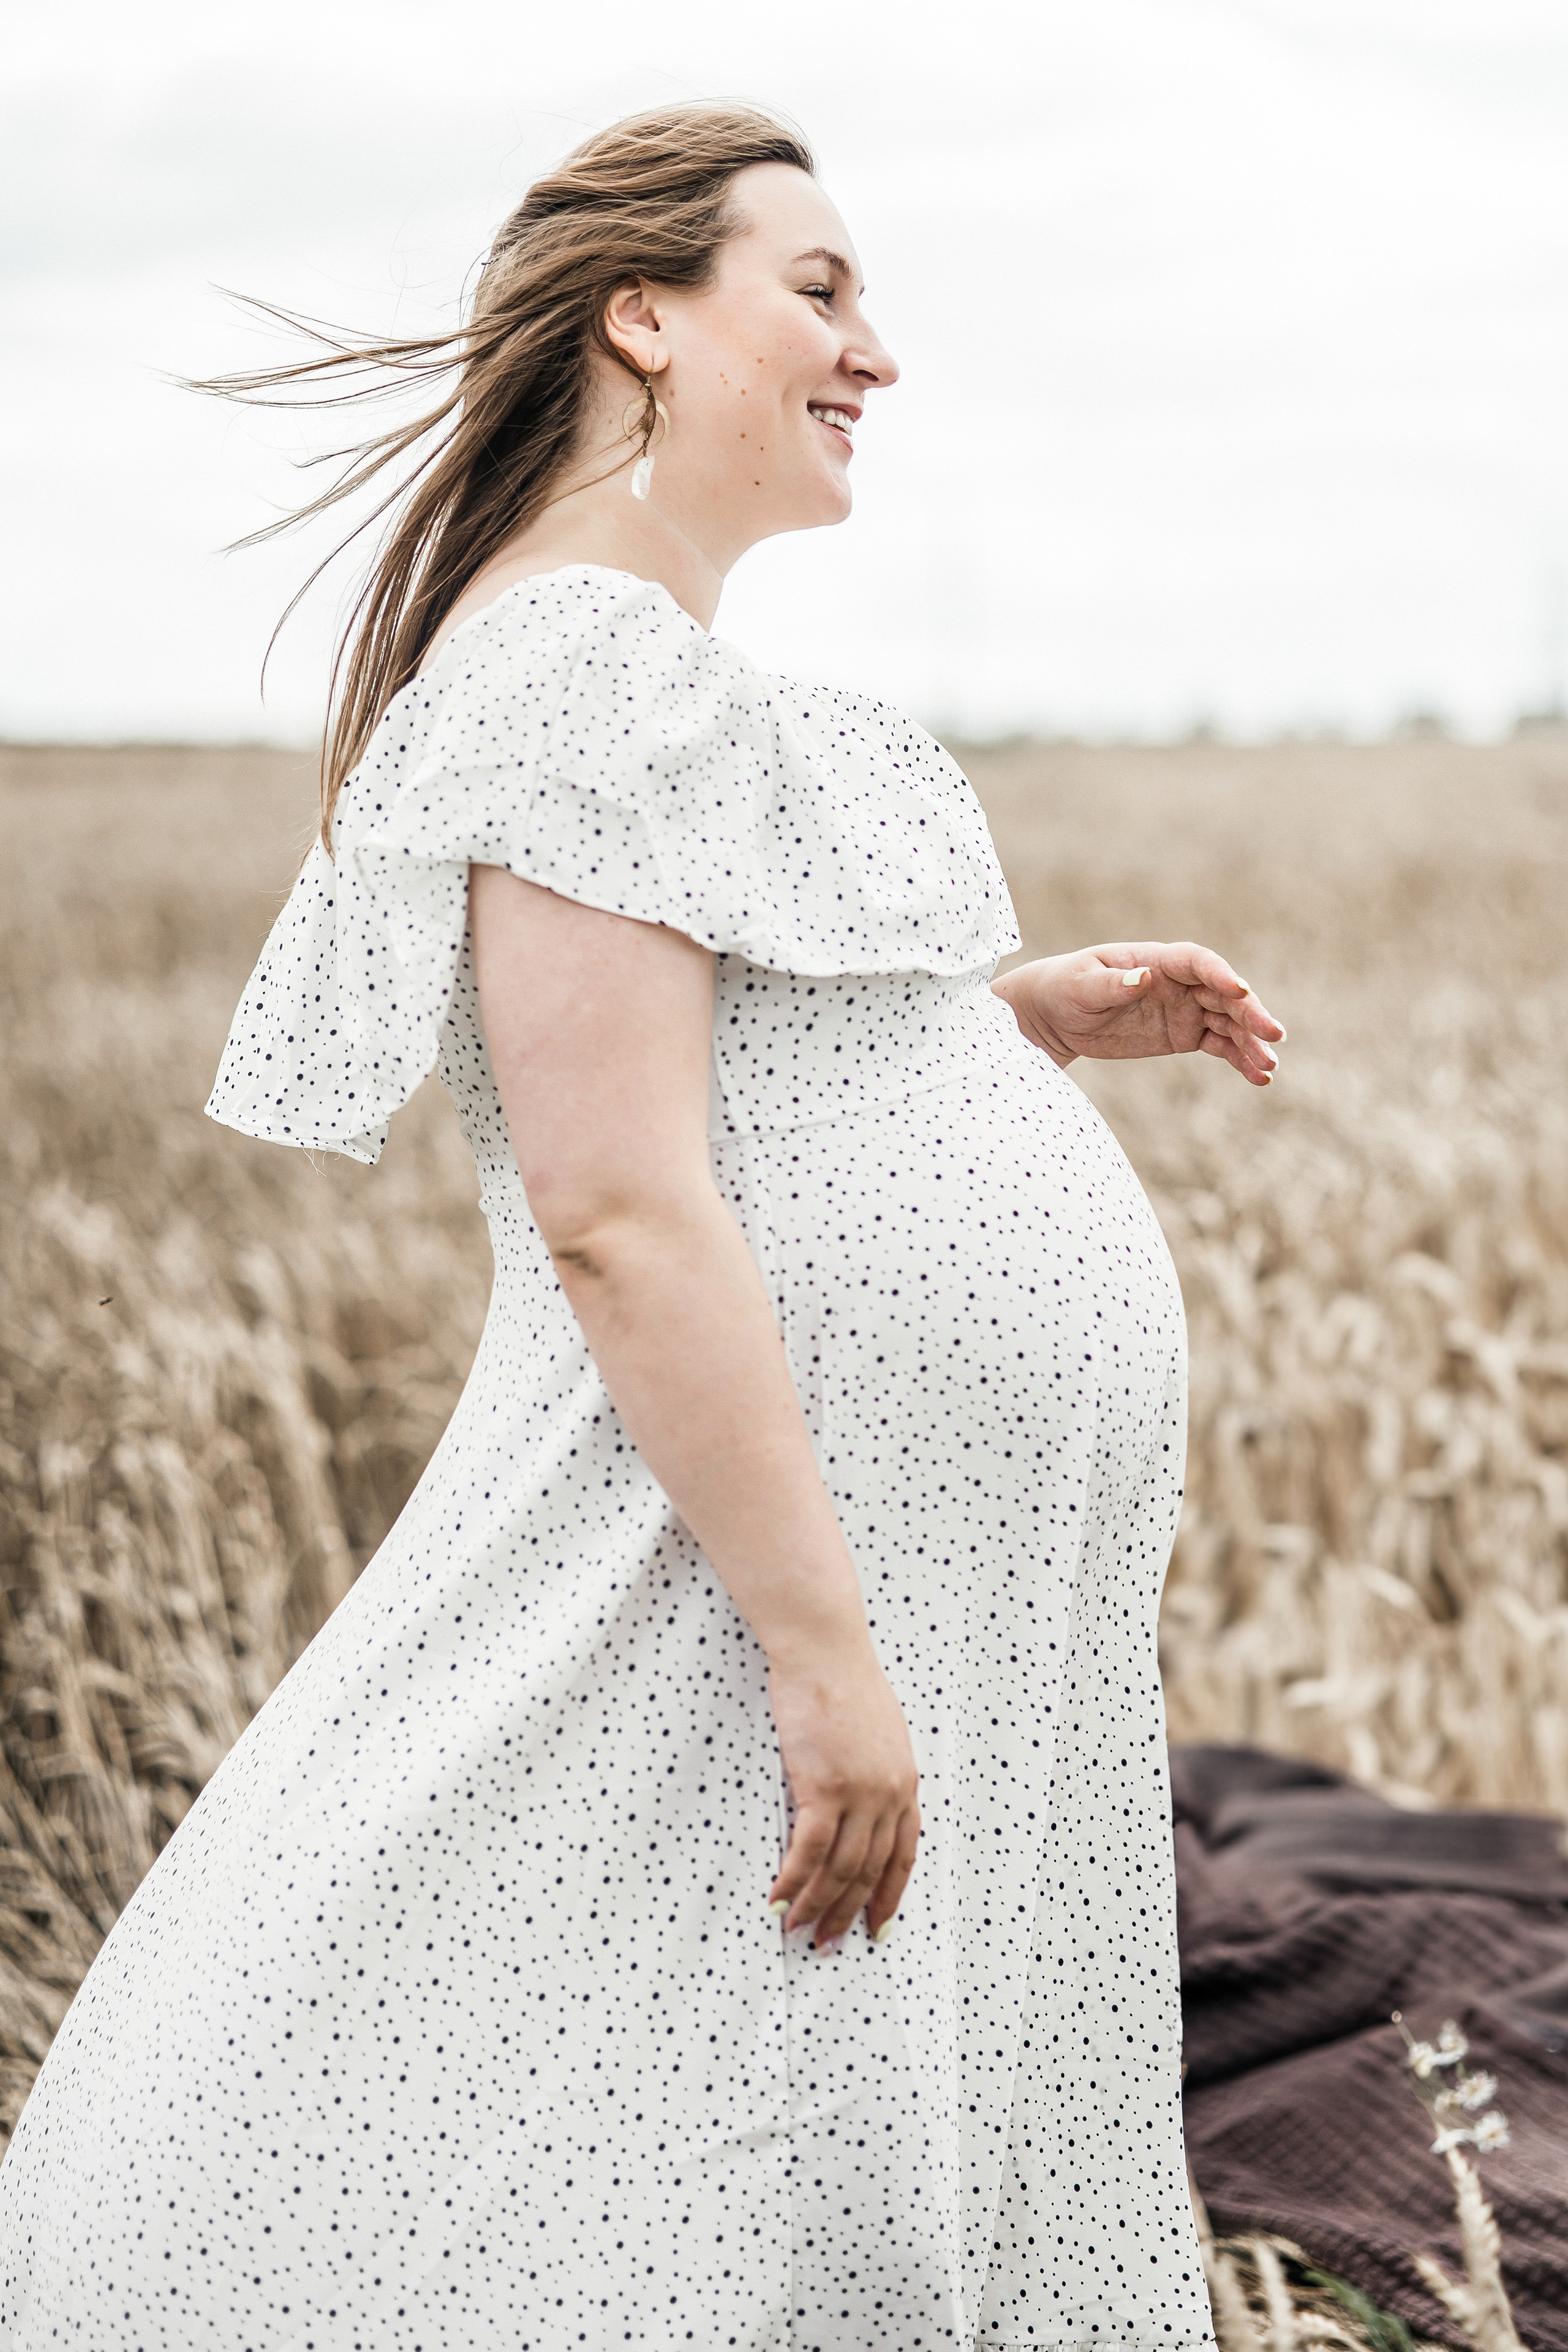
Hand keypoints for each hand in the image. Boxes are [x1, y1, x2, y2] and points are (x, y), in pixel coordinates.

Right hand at [766, 1638, 920, 1949]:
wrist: (824, 1652)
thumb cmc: (843, 1683)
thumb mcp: (880, 1735)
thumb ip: (878, 1775)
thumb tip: (864, 1810)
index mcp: (905, 1783)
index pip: (902, 1856)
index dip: (888, 1897)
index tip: (877, 1928)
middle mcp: (889, 1795)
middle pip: (869, 1871)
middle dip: (848, 1914)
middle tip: (827, 1941)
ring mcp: (859, 1794)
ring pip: (839, 1870)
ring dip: (817, 1906)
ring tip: (798, 1928)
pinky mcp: (824, 1788)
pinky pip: (808, 1852)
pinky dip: (792, 1882)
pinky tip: (778, 1900)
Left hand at [993, 942, 1284, 1085]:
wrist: (1056, 1015)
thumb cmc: (1065, 988)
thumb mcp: (1081, 985)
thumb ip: (1113, 983)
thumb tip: (1146, 978)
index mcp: (1158, 961)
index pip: (1199, 963)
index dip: (1222, 975)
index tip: (1241, 991)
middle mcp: (1180, 982)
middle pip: (1225, 995)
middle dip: (1251, 1014)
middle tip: (1274, 1037)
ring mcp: (1186, 1009)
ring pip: (1229, 1023)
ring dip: (1252, 1043)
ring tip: (1270, 1068)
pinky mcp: (1184, 1035)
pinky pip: (1220, 1046)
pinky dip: (1240, 1060)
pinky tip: (1259, 1078)